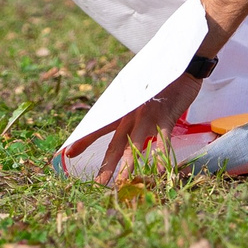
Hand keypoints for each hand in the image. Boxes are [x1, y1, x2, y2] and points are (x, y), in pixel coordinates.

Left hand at [92, 71, 202, 186]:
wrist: (180, 63)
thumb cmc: (161, 81)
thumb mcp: (140, 93)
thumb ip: (131, 108)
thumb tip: (123, 124)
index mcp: (123, 109)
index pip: (99, 125)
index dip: (84, 139)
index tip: (67, 153)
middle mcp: (132, 114)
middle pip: (116, 143)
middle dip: (106, 165)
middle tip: (98, 185)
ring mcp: (148, 116)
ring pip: (135, 145)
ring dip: (129, 166)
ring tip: (122, 183)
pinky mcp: (167, 117)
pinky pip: (163, 139)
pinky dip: (161, 155)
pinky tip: (160, 170)